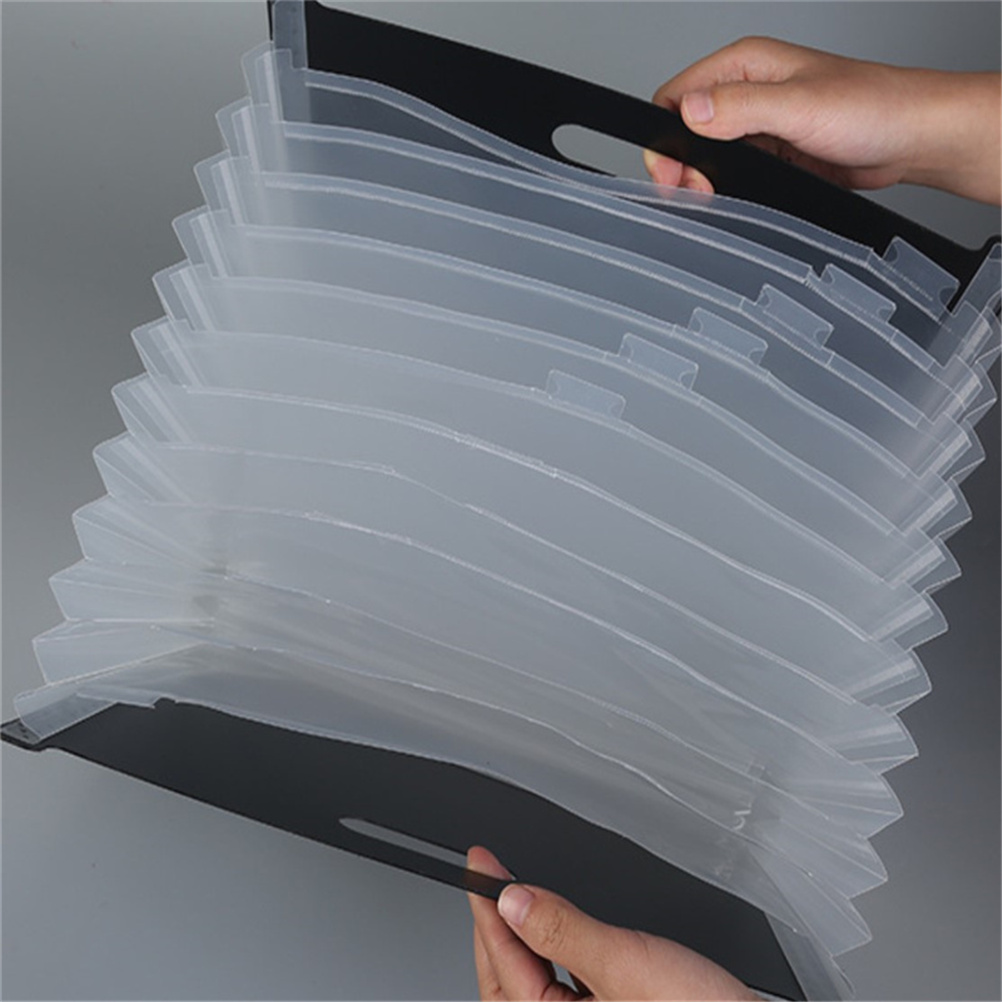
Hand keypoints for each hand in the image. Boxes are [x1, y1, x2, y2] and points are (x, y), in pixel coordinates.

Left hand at [466, 846, 760, 1000]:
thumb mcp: (625, 964)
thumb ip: (564, 931)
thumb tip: (513, 900)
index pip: (504, 965)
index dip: (486, 908)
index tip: (480, 866)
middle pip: (508, 981)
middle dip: (493, 929)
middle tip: (487, 878)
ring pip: (532, 984)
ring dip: (521, 940)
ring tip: (513, 896)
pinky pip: (563, 987)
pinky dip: (553, 953)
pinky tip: (557, 930)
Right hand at [644, 36, 1000, 204]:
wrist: (912, 139)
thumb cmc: (874, 107)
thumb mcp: (800, 105)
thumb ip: (742, 106)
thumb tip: (692, 111)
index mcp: (745, 64)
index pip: (677, 95)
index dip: (666, 133)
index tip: (673, 168)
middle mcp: (747, 90)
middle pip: (685, 128)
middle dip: (681, 162)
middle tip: (694, 189)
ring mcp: (758, 123)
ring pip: (705, 153)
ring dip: (703, 177)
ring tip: (715, 195)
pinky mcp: (771, 152)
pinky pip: (731, 170)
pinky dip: (725, 186)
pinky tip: (736, 195)